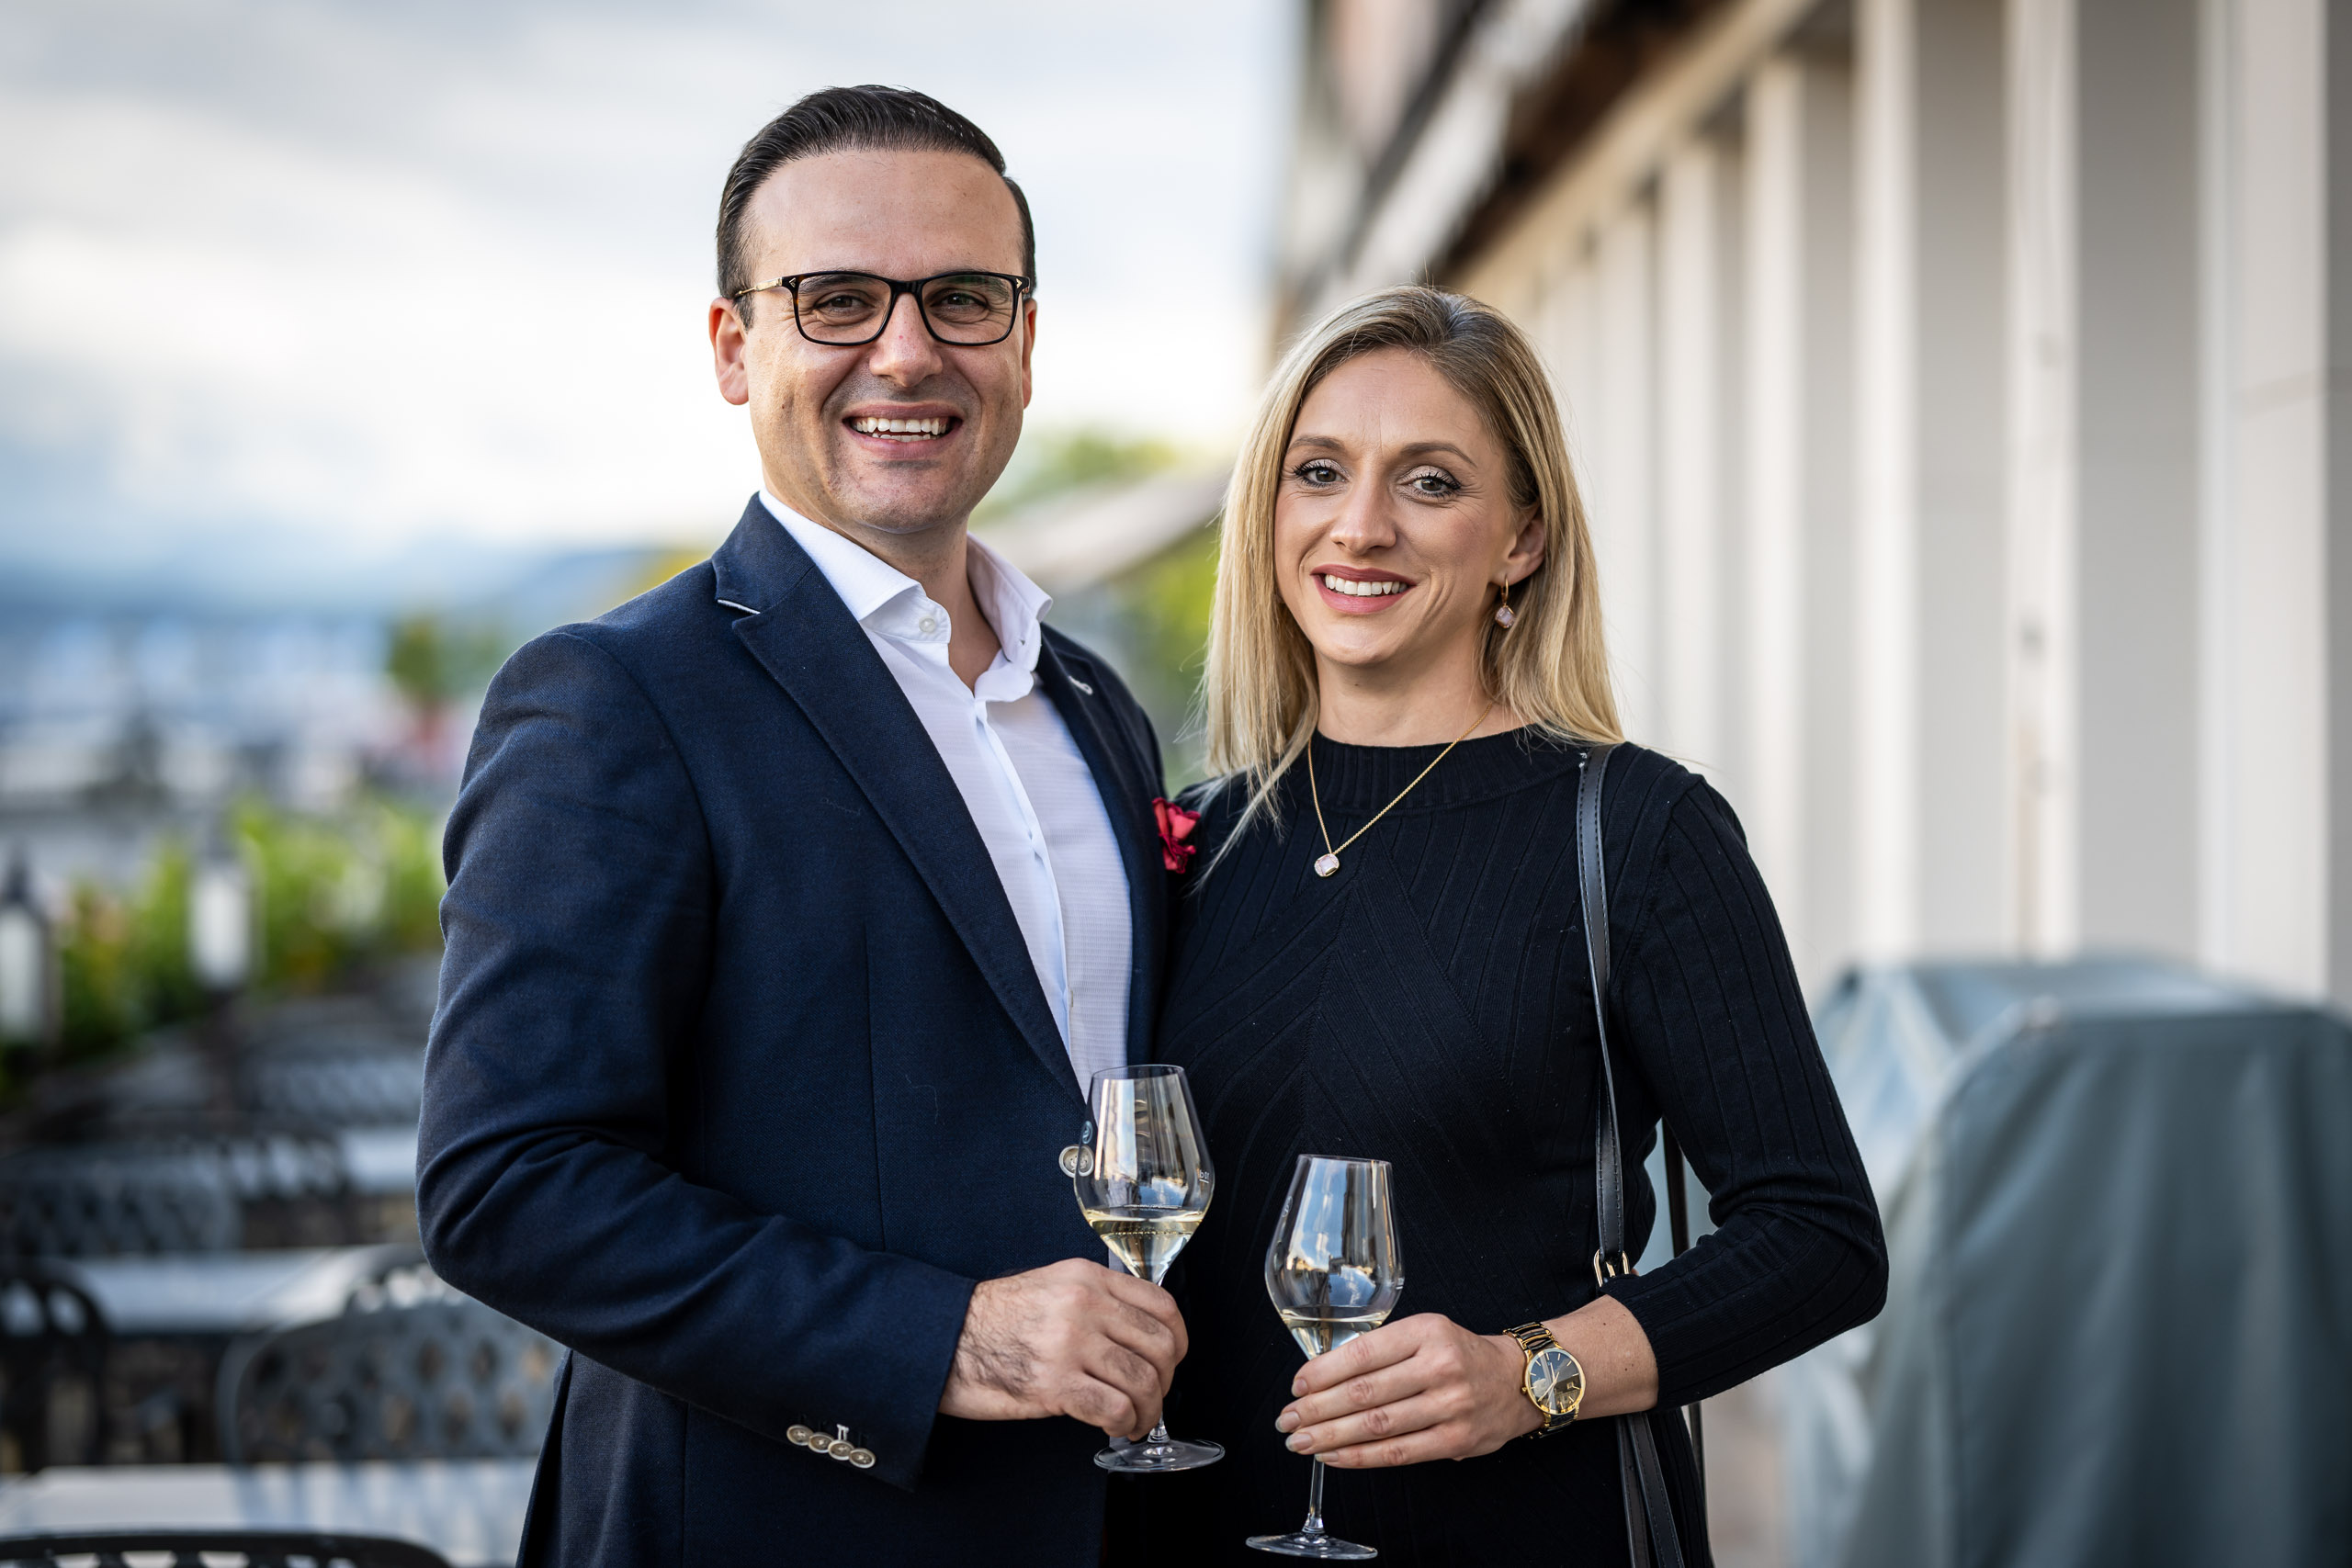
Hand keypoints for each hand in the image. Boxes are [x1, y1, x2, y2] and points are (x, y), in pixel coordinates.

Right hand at [939, 1258, 1188, 1440]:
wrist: (944, 1340)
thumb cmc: (993, 1320)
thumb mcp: (1051, 1287)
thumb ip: (1096, 1301)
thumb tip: (1137, 1336)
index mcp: (1086, 1278)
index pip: (1161, 1304)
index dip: (1178, 1339)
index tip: (1173, 1359)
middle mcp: (1084, 1305)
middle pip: (1159, 1346)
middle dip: (1165, 1382)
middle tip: (1153, 1396)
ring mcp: (1069, 1343)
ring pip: (1142, 1381)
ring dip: (1148, 1410)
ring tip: (1136, 1420)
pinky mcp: (1054, 1383)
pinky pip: (1114, 1407)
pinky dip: (1124, 1424)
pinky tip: (1116, 1427)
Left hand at [1274, 1312, 1538, 1466]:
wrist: (1517, 1380)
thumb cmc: (1459, 1354)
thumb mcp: (1426, 1331)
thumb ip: (1383, 1349)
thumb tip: (1323, 1375)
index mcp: (1426, 1331)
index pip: (1364, 1353)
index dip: (1324, 1372)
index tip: (1296, 1385)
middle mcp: (1439, 1366)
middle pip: (1365, 1392)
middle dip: (1318, 1408)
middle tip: (1287, 1419)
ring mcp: (1449, 1405)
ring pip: (1377, 1426)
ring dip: (1331, 1436)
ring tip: (1301, 1441)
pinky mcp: (1455, 1440)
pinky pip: (1398, 1452)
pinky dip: (1360, 1457)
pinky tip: (1334, 1456)